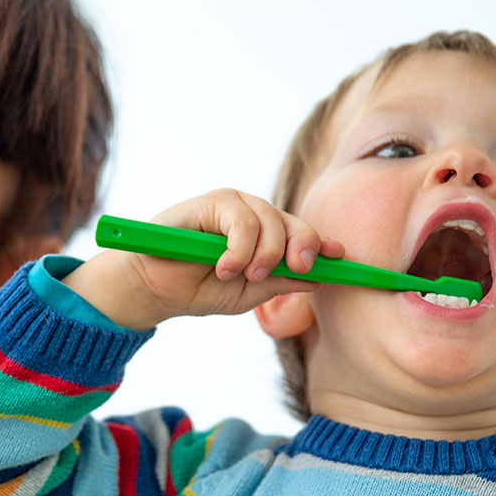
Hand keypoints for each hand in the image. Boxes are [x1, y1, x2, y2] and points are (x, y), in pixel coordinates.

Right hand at [65, 189, 344, 328]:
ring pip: (270, 220)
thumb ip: (280, 282)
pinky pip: (241, 219)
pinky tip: (224, 266)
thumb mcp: (247, 294)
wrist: (153, 288)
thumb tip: (319, 278)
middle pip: (295, 224)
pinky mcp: (211, 202)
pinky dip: (238, 247)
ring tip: (241, 275)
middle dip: (301, 249)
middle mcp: (254, 217)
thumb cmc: (197, 289)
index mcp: (267, 237)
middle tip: (297, 270)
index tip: (342, 258)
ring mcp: (234, 207)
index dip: (324, 245)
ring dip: (264, 253)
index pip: (303, 236)